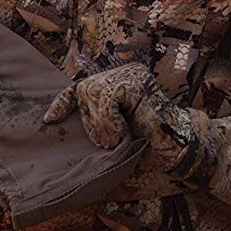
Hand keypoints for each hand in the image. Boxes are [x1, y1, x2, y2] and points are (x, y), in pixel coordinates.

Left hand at [43, 63, 206, 174]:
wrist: (181, 154)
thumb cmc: (150, 152)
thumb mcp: (114, 145)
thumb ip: (94, 138)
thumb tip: (61, 150)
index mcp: (117, 88)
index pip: (80, 88)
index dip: (63, 102)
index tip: (50, 120)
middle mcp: (123, 77)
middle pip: (84, 89)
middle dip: (88, 119)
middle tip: (104, 143)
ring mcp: (131, 76)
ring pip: (94, 91)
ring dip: (99, 123)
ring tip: (114, 142)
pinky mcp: (138, 82)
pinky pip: (108, 96)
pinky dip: (110, 119)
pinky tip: (123, 134)